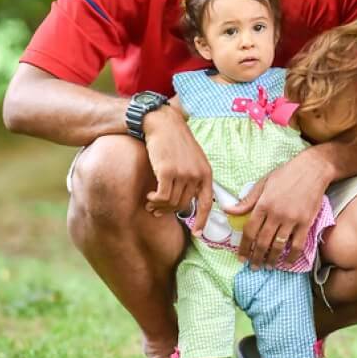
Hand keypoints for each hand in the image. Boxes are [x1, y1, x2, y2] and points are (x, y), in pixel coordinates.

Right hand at [143, 108, 212, 230]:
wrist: (162, 123)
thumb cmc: (174, 141)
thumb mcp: (192, 159)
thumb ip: (192, 178)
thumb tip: (185, 201)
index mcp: (206, 173)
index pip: (207, 202)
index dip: (203, 220)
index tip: (197, 234)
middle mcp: (197, 175)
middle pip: (184, 205)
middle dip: (169, 211)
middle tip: (157, 211)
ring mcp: (183, 174)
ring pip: (171, 202)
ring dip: (159, 206)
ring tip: (150, 203)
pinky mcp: (168, 172)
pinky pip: (162, 197)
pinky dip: (154, 200)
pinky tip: (149, 196)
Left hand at [227, 148, 332, 267]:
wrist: (312, 169)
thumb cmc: (286, 174)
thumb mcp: (263, 183)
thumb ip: (247, 200)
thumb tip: (228, 210)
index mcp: (263, 204)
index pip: (249, 231)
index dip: (244, 247)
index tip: (241, 257)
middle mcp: (276, 214)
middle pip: (262, 242)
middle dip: (256, 257)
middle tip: (253, 266)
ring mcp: (292, 219)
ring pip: (278, 246)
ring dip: (271, 259)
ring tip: (268, 266)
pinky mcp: (306, 222)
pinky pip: (297, 244)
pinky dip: (292, 256)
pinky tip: (287, 262)